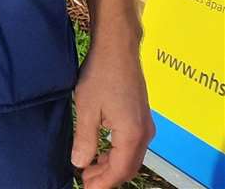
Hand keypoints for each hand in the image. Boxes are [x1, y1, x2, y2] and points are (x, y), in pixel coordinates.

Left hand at [73, 35, 153, 187]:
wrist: (117, 49)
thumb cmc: (101, 74)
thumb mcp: (86, 108)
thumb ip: (85, 139)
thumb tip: (80, 163)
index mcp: (132, 134)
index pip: (119, 170)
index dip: (103, 183)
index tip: (86, 188)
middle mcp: (144, 133)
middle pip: (128, 167)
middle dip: (107, 178)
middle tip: (85, 182)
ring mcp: (144, 125)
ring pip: (130, 156)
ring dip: (111, 166)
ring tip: (88, 170)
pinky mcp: (140, 117)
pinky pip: (131, 144)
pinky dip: (116, 153)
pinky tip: (100, 152)